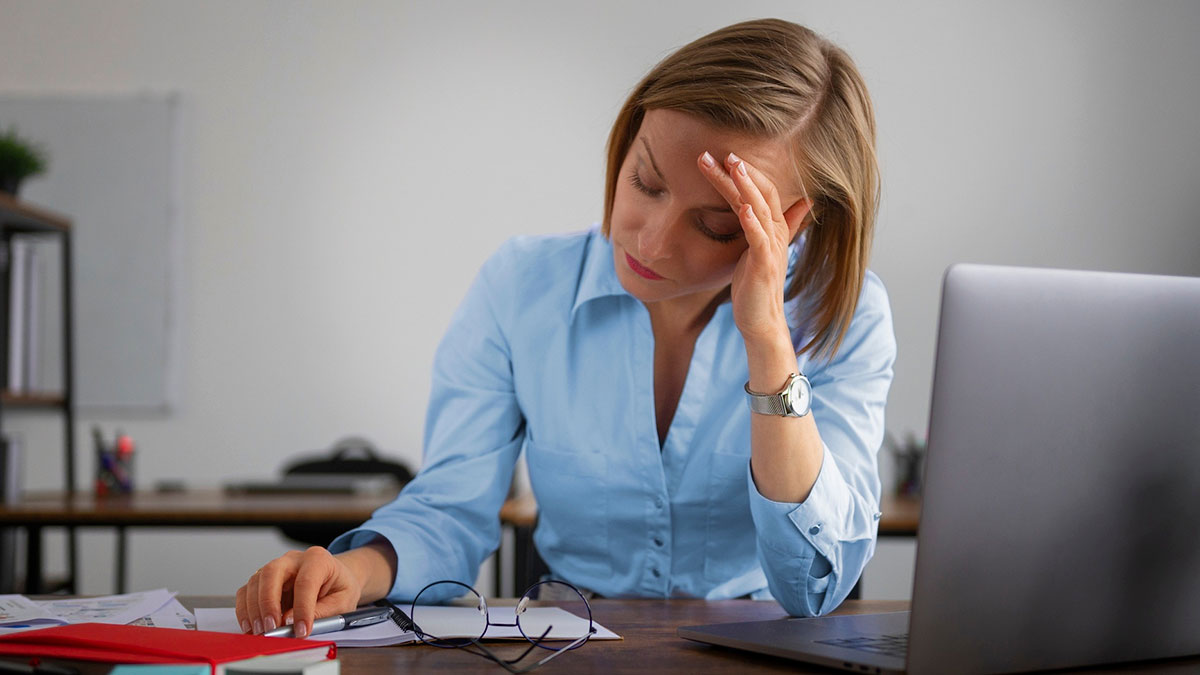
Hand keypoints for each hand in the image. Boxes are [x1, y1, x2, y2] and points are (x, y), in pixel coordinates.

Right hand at [235, 546, 361, 637]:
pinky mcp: (263, 580)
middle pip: (272, 573)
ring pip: (255, 581)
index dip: (302, 608)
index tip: (301, 630)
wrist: (335, 579)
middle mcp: (293, 559)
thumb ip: (321, 612)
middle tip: (272, 628)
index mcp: (318, 559)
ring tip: (261, 631)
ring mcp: (276, 568)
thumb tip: (292, 621)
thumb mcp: (342, 601)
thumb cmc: (339, 588)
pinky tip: (251, 626)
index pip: (305, 582)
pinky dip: (245, 609)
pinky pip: (247, 591)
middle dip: (268, 603)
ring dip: (254, 609)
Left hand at [697, 151, 810, 345]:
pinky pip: (759, 239)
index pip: (763, 191)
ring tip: (732, 166)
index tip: (724, 156)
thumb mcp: (760, 251)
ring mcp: (771, 248)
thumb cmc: (754, 287)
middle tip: (723, 152)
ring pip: (759, 209)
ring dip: (745, 185)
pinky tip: (742, 207)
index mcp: (772, 228)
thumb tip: (789, 205)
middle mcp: (775, 234)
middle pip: (761, 194)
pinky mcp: (764, 265)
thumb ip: (769, 227)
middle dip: (742, 172)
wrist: (760, 321)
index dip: (746, 173)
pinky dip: (752, 221)